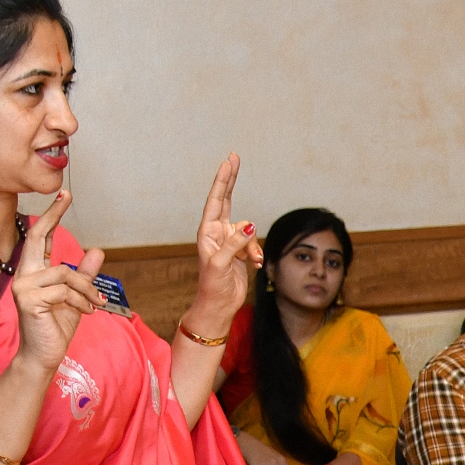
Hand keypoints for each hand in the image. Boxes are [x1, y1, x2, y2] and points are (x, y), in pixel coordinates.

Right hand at [8, 188, 107, 374]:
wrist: (44, 356)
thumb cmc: (55, 328)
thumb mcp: (76, 298)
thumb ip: (84, 275)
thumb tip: (97, 251)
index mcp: (33, 272)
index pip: (40, 238)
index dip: (52, 216)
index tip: (64, 194)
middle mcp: (23, 275)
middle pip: (38, 237)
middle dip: (54, 215)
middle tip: (68, 195)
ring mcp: (23, 287)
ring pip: (64, 273)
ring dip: (86, 289)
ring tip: (95, 305)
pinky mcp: (28, 300)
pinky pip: (64, 291)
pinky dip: (81, 301)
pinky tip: (86, 312)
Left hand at [181, 154, 258, 337]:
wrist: (220, 306)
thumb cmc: (213, 286)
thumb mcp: (222, 264)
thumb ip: (235, 243)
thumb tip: (250, 225)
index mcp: (208, 232)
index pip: (216, 201)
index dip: (223, 181)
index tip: (228, 162)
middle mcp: (218, 233)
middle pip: (227, 201)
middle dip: (231, 182)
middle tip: (234, 158)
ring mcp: (230, 241)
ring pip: (249, 230)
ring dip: (252, 246)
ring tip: (249, 262)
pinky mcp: (241, 251)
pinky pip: (254, 244)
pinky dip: (256, 254)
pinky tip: (253, 266)